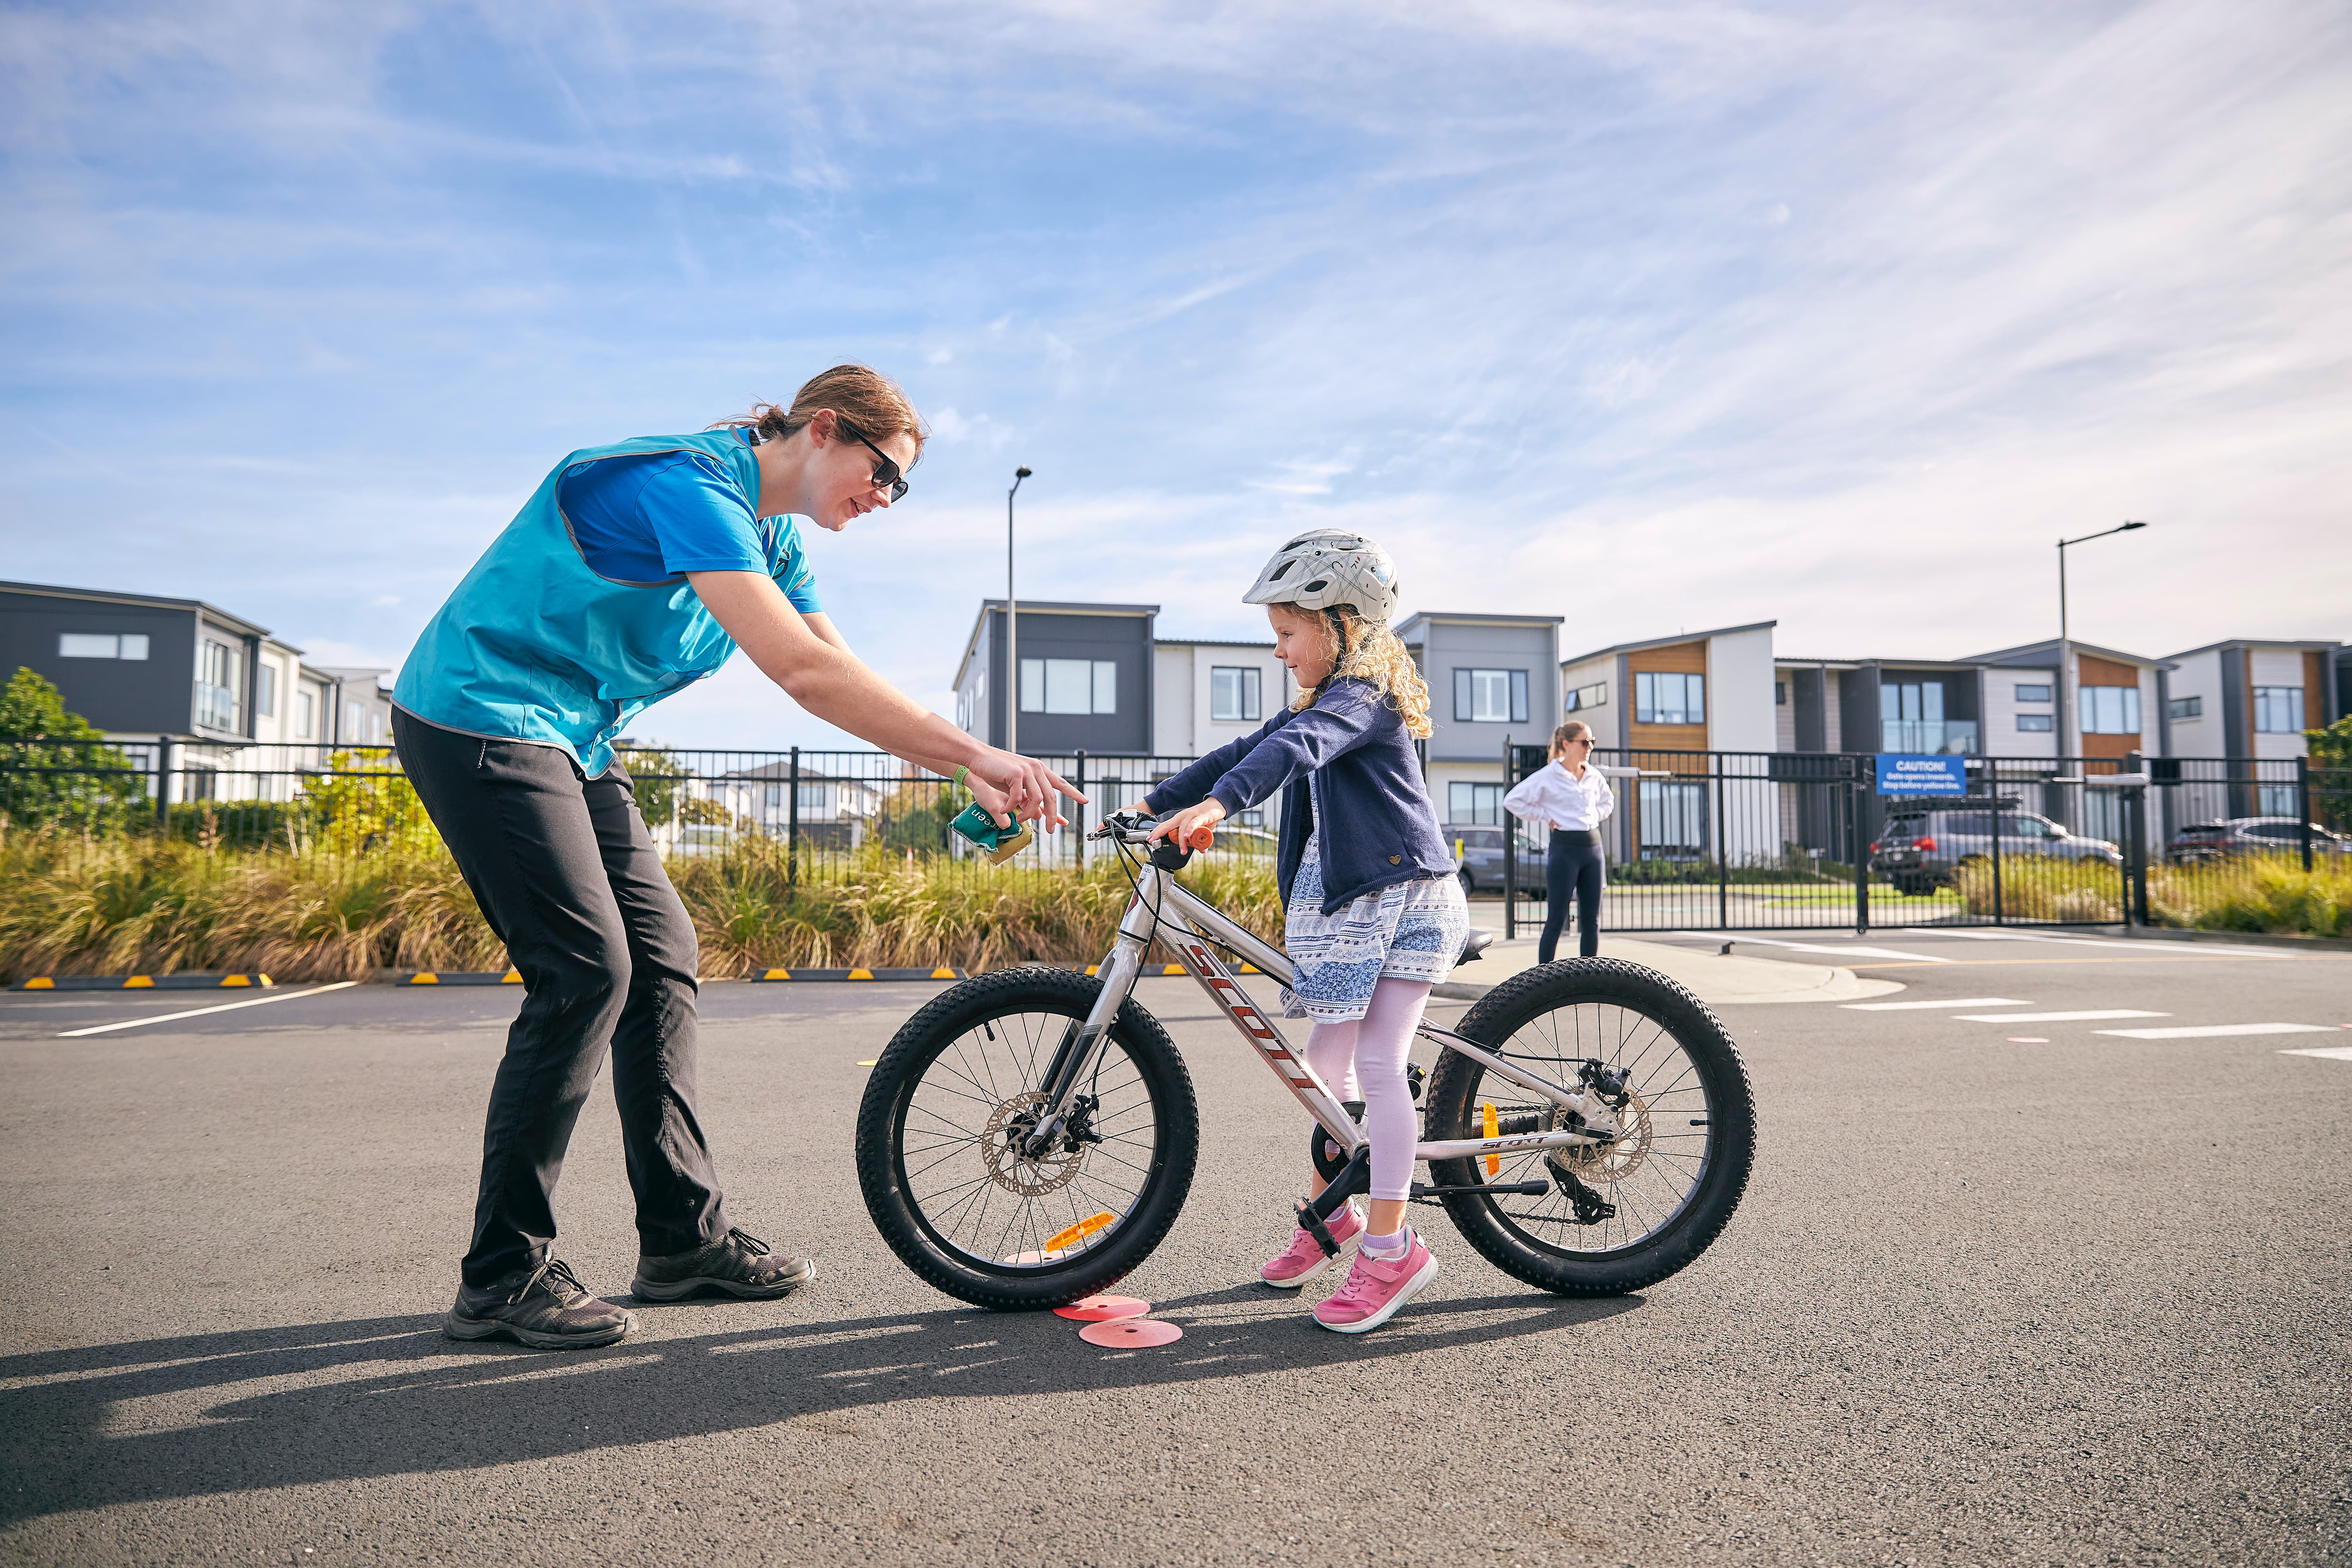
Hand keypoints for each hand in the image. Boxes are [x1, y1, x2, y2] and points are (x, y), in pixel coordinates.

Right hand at [966, 749, 1085, 832]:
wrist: (978, 757)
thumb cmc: (996, 772)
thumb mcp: (1016, 788)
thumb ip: (1029, 799)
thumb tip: (1040, 815)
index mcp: (1039, 770)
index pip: (1060, 783)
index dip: (1074, 792)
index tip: (1085, 801)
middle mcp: (1036, 769)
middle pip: (1051, 797)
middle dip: (1052, 816)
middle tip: (1050, 831)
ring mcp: (1027, 770)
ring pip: (1037, 799)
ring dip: (1028, 814)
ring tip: (1020, 820)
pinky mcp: (1016, 773)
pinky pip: (1019, 797)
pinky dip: (1011, 807)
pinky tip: (1004, 810)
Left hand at [1147, 797, 1225, 851]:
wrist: (1216, 806)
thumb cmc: (1205, 817)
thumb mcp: (1199, 831)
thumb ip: (1199, 841)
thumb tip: (1201, 850)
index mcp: (1179, 820)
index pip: (1164, 826)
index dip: (1156, 832)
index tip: (1149, 839)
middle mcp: (1182, 817)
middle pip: (1167, 826)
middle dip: (1158, 833)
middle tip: (1152, 841)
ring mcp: (1190, 816)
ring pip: (1182, 829)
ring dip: (1182, 841)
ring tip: (1183, 851)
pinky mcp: (1199, 817)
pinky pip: (1193, 824)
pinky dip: (1189, 830)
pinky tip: (1187, 836)